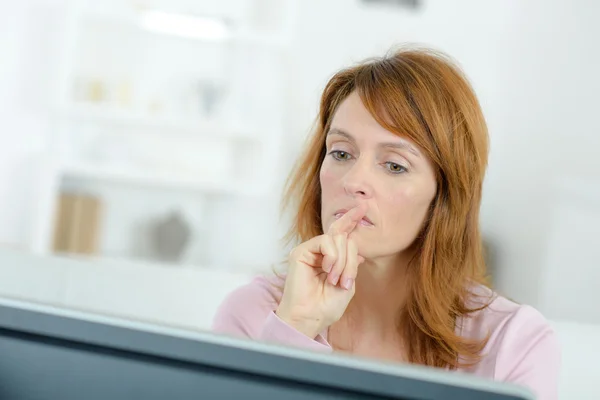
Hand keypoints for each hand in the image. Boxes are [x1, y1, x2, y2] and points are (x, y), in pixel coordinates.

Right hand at [275, 204, 366, 338]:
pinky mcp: (300, 252)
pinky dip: (332, 256)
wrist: (310, 317)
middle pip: (343, 237)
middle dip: (350, 259)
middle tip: (346, 281)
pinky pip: (325, 242)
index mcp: (331, 259)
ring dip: (342, 261)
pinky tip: (328, 270)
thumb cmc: (326, 306)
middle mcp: (320, 252)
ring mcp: (310, 251)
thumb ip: (351, 264)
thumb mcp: (348, 283)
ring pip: (336, 239)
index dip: (351, 220)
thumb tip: (358, 251)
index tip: (363, 206)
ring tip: (336, 280)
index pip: (342, 234)